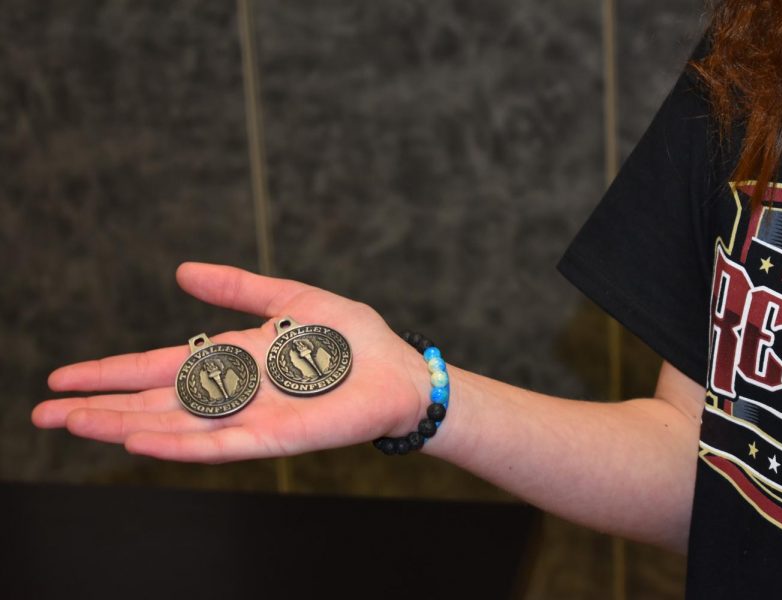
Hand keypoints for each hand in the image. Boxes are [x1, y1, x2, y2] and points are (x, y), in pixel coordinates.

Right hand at [32, 263, 427, 462]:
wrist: (400, 373)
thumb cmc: (353, 339)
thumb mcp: (290, 299)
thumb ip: (239, 288)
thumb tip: (182, 272)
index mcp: (232, 359)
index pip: (159, 367)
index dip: (112, 371)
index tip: (64, 376)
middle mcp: (232, 393)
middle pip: (154, 403)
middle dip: (99, 407)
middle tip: (44, 411)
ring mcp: (250, 418)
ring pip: (174, 428)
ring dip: (123, 427)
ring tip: (75, 423)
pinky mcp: (275, 438)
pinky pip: (220, 446)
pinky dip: (178, 445)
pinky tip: (139, 440)